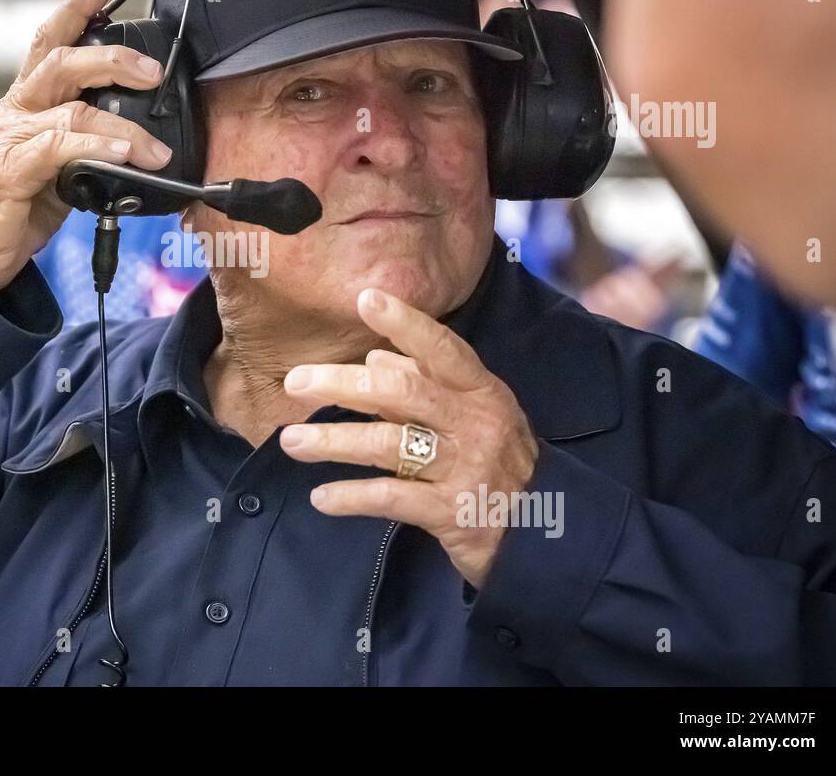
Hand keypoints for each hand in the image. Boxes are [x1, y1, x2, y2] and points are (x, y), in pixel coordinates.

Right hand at [0, 0, 173, 295]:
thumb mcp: (53, 171)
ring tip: (156, 147)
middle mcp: (13, 112)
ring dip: (122, 124)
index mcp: (23, 105)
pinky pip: (60, 148)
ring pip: (69, 107)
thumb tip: (134, 142)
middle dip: (112, 56)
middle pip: (61, 60)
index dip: (75, 9)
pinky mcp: (9, 171)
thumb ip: (83, 147)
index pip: (48, 42)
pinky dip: (99, 148)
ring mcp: (8, 138)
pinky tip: (127, 156)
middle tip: (153, 69)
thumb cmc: (8, 211)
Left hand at [278, 287, 539, 587]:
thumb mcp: (472, 417)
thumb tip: (375, 355)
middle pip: (404, 393)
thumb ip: (424, 384)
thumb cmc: (497, 464)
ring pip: (390, 445)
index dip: (407, 323)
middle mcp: (475, 424)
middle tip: (296, 382)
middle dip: (345, 384)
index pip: (443, 349)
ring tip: (292, 442)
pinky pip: (393, 498)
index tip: (366, 299)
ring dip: (334, 441)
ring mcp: (465, 468)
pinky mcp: (452, 513)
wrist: (544, 536)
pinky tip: (321, 498)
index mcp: (481, 392)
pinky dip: (353, 497)